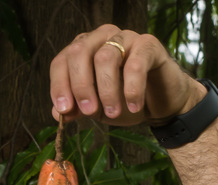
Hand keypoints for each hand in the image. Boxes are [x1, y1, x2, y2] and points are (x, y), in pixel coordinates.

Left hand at [48, 24, 204, 125]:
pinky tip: (134, 106)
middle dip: (81, 86)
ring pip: (106, 57)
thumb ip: (76, 108)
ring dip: (107, 90)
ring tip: (113, 113)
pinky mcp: (149, 45)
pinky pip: (135, 64)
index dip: (59, 85)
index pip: (62, 61)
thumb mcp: (96, 109)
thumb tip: (56, 113)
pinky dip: (132, 89)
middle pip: (79, 53)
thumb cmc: (124, 101)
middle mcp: (102, 38)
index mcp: (84, 50)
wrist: (160, 104)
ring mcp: (126, 37)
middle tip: (89, 111)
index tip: (64, 110)